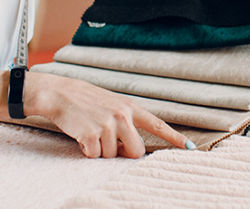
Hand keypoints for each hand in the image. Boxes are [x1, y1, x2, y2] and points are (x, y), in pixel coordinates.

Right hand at [30, 72, 191, 157]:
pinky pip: (95, 156)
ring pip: (112, 156)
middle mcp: (122, 115)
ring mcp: (108, 124)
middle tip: (108, 142)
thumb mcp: (112, 104)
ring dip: (100, 150)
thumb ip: (127, 121)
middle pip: (136, 151)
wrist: (60, 93)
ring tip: (90, 131)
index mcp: (130, 108)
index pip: (157, 125)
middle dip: (122, 153)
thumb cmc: (86, 101)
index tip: (189, 148)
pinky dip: (87, 151)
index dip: (174, 138)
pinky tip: (81, 135)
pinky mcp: (92, 133)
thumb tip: (134, 148)